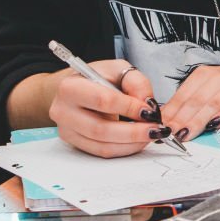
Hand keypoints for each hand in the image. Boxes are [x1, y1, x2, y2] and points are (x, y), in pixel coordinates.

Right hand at [49, 59, 166, 157]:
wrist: (76, 87)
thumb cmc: (98, 77)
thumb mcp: (118, 69)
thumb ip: (136, 82)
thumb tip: (148, 104)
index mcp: (70, 87)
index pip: (103, 101)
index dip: (130, 108)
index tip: (151, 111)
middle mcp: (63, 111)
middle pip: (101, 129)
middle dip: (134, 132)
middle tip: (156, 129)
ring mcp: (66, 130)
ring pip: (103, 145)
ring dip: (132, 144)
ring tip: (151, 135)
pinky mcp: (74, 143)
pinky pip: (102, 152)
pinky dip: (124, 149)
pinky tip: (138, 141)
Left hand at [157, 65, 219, 142]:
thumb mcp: (215, 93)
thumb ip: (195, 105)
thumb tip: (170, 122)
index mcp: (207, 74)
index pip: (184, 94)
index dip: (171, 112)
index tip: (160, 128)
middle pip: (197, 99)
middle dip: (181, 119)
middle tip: (169, 135)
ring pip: (214, 103)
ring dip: (198, 120)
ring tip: (186, 135)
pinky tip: (215, 125)